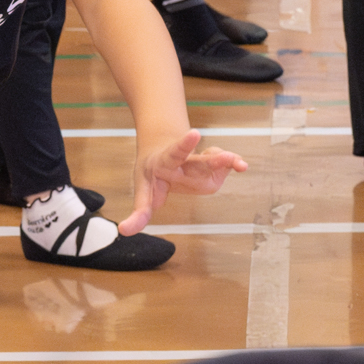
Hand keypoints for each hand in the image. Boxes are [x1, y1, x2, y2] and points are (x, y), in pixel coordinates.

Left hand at [123, 129, 245, 234]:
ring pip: (214, 161)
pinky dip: (232, 165)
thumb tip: (123, 231)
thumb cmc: (152, 174)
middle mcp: (184, 161)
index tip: (195, 133)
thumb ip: (138, 212)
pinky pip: (223, 166)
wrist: (162, 151)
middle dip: (214, 160)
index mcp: (165, 161)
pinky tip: (241, 166)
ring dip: (226, 162)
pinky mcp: (211, 167)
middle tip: (227, 157)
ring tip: (240, 164)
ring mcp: (199, 163)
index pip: (174, 154)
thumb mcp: (143, 191)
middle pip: (199, 161)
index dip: (184, 144)